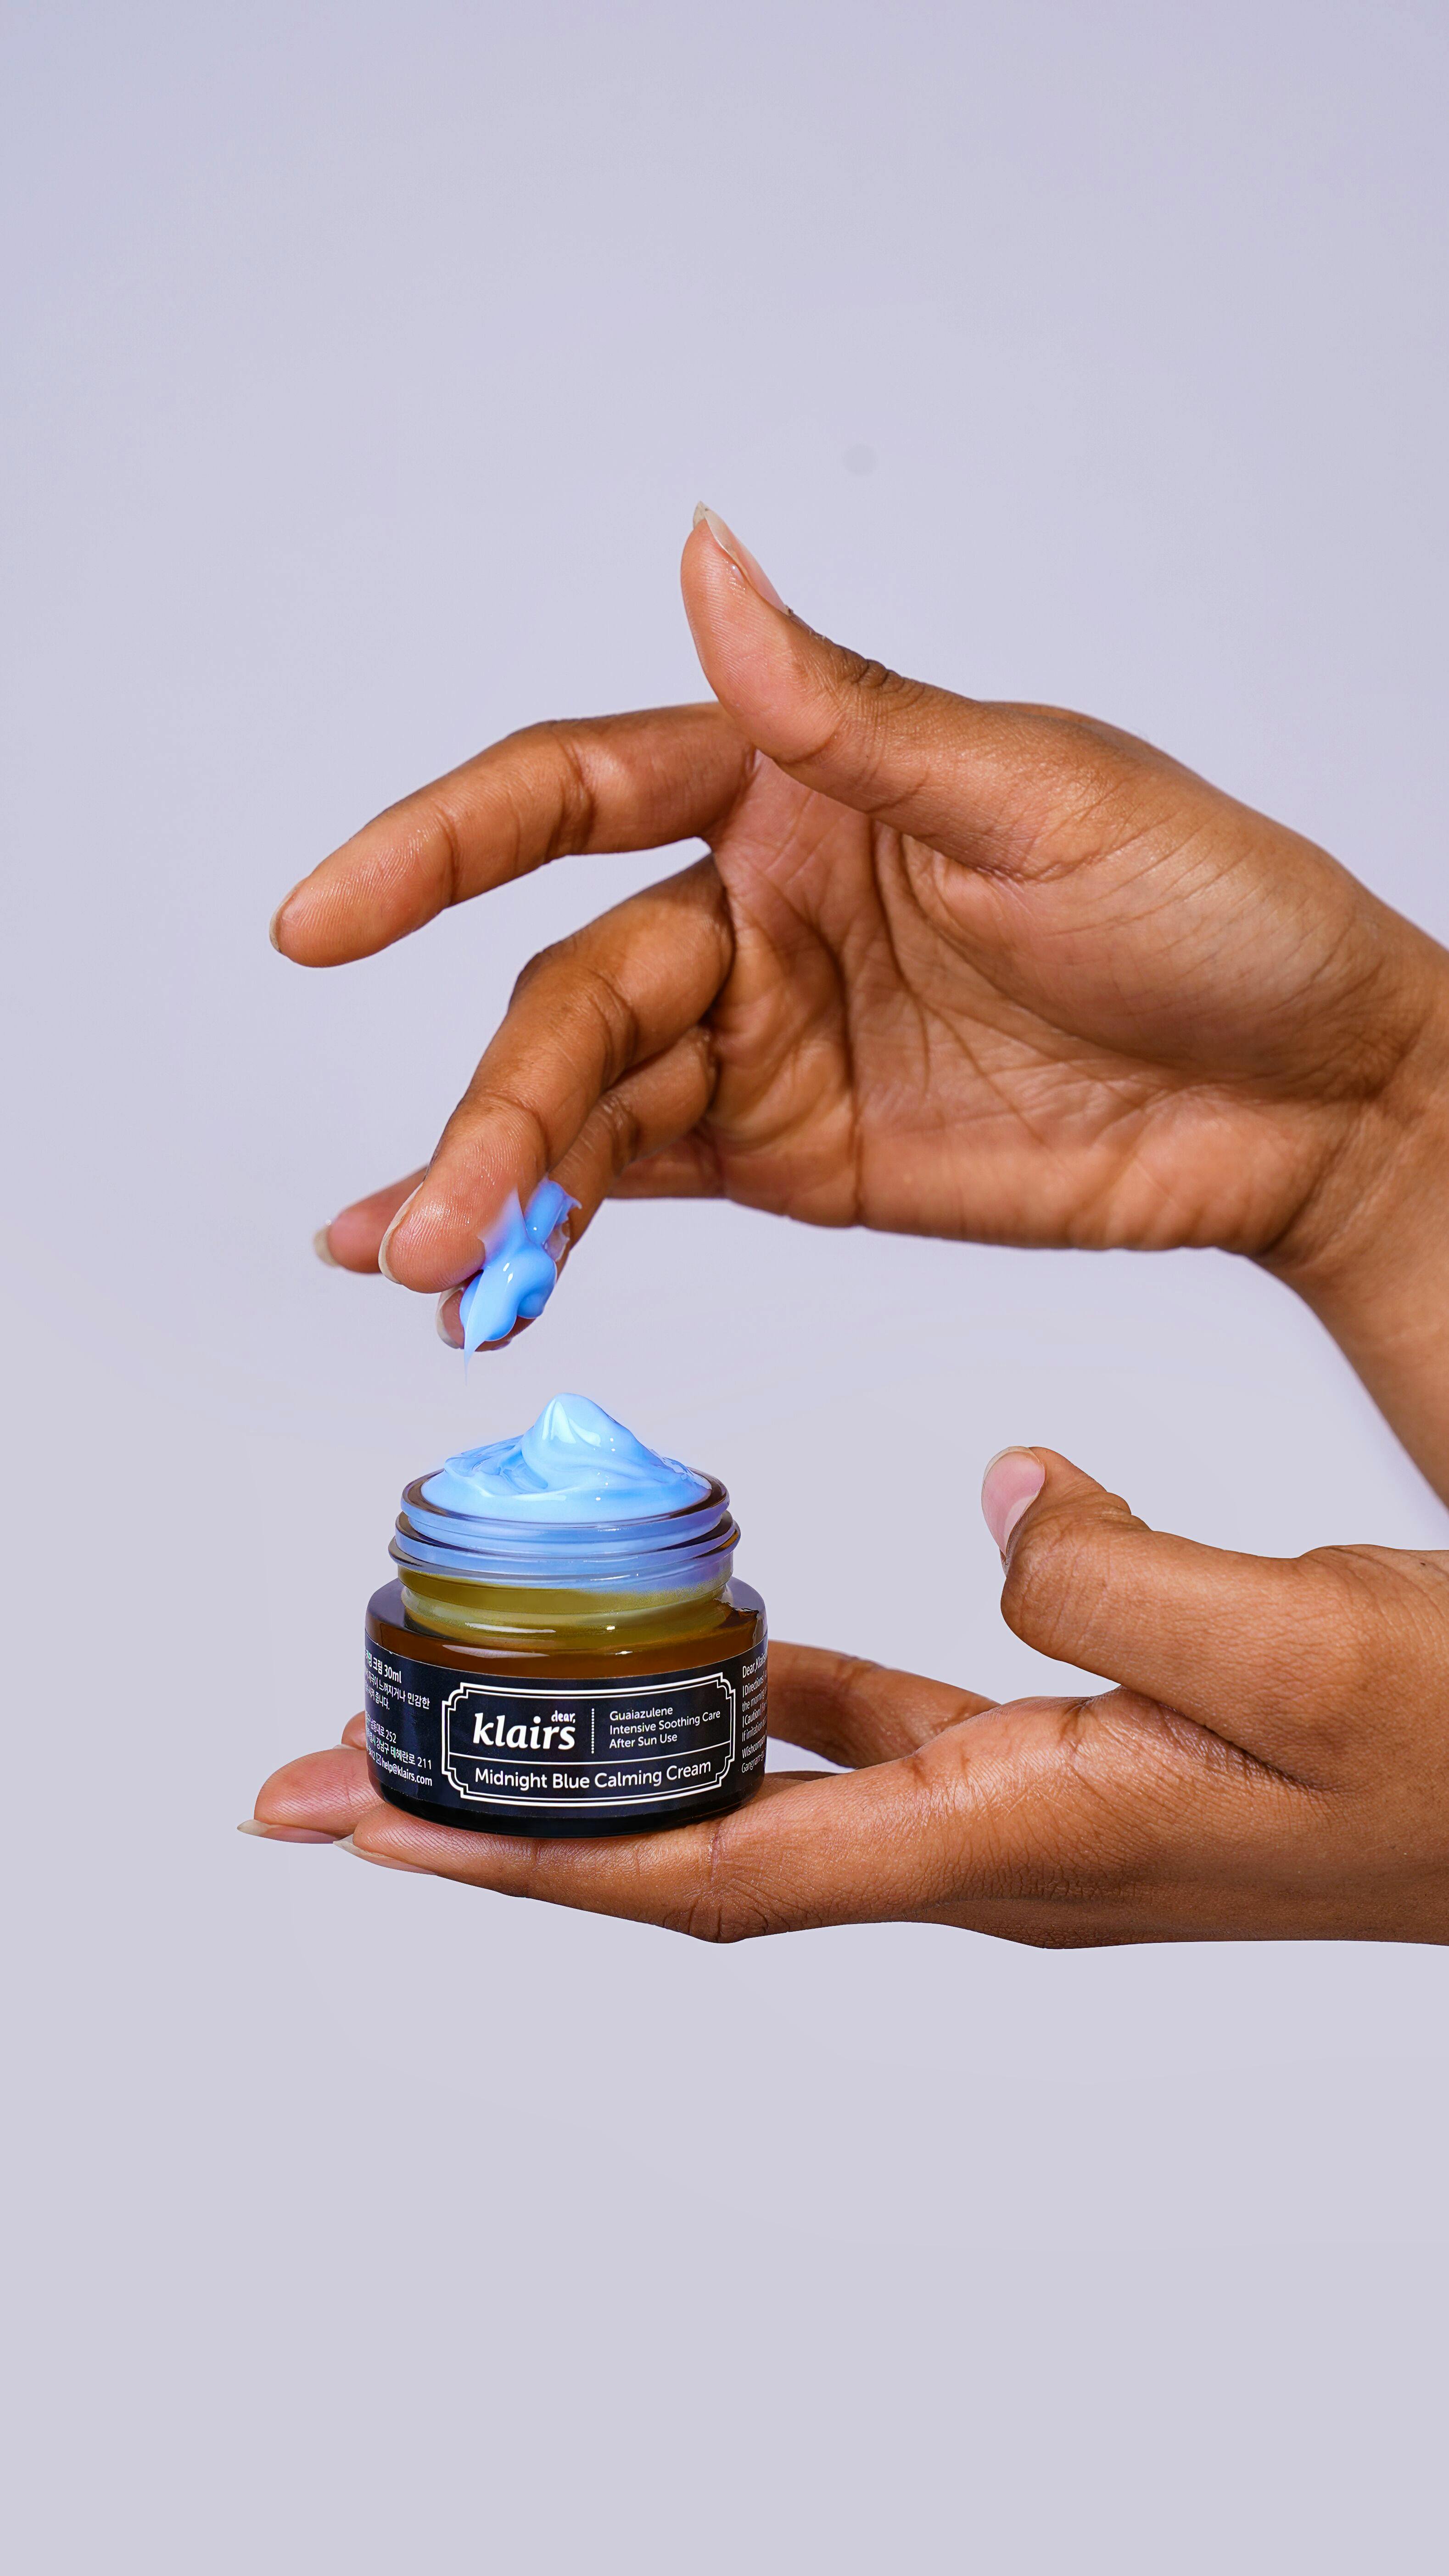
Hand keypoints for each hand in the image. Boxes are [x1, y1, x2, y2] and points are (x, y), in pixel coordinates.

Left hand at [246, 1448, 1448, 1946]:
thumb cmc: (1443, 1748)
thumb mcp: (1288, 1645)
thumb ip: (1115, 1575)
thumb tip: (990, 1497)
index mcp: (1017, 1836)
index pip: (720, 1861)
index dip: (536, 1851)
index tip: (373, 1827)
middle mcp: (982, 1845)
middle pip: (693, 1843)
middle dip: (515, 1814)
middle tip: (344, 1765)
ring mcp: (1014, 1804)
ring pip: (762, 1787)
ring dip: (618, 1756)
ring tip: (488, 1702)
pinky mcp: (1052, 1755)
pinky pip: (861, 1729)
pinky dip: (766, 1692)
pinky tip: (720, 1643)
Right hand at [277, 510, 1448, 1355]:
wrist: (1311, 1095)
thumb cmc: (1211, 911)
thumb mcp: (1038, 799)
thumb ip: (848, 715)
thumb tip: (707, 557)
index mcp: (791, 784)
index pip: (568, 795)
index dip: (435, 849)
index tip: (323, 916)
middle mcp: (751, 908)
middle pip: (568, 997)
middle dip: (494, 1109)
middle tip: (433, 1222)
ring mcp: (762, 1039)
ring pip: (584, 1100)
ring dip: (497, 1180)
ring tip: (426, 1265)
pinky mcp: (792, 1153)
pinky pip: (641, 1179)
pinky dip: (554, 1222)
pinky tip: (475, 1269)